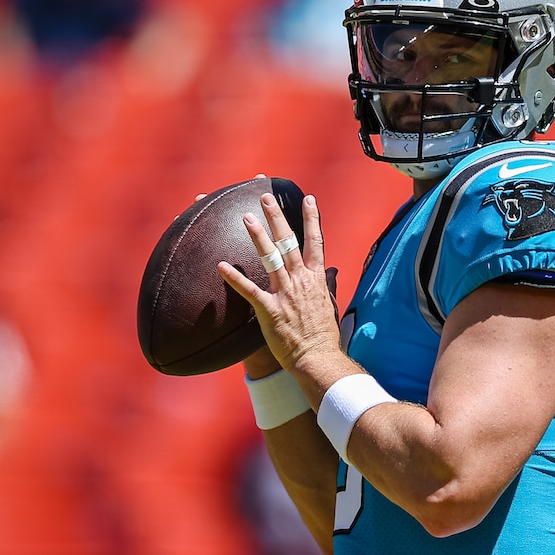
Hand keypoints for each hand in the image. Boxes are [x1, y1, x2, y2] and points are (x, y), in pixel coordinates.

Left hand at [217, 192, 341, 373]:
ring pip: (270, 258)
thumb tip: (333, 270)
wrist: (318, 357)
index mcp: (317, 278)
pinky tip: (221, 266)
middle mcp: (301, 281)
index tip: (309, 199)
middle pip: (288, 242)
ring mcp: (286, 294)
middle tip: (265, 197)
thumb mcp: (330, 303)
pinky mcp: (270, 310)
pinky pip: (250, 291)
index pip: (316, 242)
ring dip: (258, 236)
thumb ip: (329, 283)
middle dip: (277, 217)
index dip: (312, 219)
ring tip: (246, 217)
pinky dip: (235, 279)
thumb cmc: (324, 334)